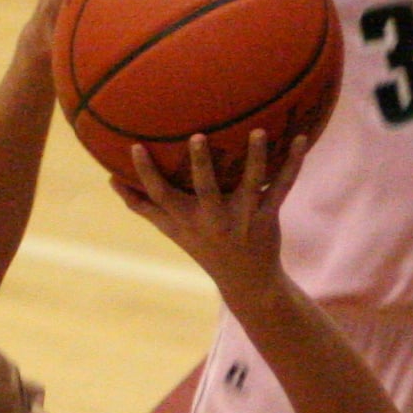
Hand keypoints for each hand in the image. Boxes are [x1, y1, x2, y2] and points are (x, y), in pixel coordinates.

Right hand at [113, 130, 307, 294]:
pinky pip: (282, 187)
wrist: (248, 281)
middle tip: (197, 136)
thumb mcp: (172, 230)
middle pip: (206, 191)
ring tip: (259, 131)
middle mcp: (214, 220)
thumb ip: (143, 206)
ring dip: (257, 158)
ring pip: (251, 185)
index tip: (135, 146)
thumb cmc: (204, 247)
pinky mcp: (269, 217)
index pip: (160, 197)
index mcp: (187, 220)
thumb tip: (110, 180)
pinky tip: (302, 139)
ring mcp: (243, 219)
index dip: (146, 174)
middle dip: (201, 165)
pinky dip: (293, 164)